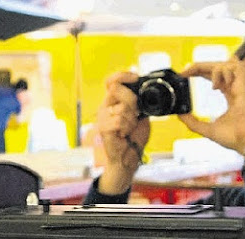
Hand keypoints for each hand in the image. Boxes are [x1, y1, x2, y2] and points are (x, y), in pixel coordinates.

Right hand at [96, 72, 149, 194]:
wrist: (129, 157)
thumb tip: (143, 86)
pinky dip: (127, 128)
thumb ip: (140, 101)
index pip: (111, 80)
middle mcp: (105, 106)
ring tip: (128, 129)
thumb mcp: (141, 115)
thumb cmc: (134, 137)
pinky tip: (124, 134)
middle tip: (136, 115)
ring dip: (131, 120)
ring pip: (121, 108)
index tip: (136, 78)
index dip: (123, 75)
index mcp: (113, 101)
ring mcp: (102, 117)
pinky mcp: (102, 127)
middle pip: (117, 89)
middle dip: (132, 101)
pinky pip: (119, 120)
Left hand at [178, 58, 244, 153]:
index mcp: (230, 95)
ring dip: (212, 70)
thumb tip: (180, 114)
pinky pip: (233, 65)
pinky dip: (221, 72)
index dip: (200, 72)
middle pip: (217, 67)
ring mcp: (242, 83)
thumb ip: (192, 121)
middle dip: (199, 66)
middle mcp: (236, 87)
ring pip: (224, 63)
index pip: (215, 77)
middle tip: (183, 72)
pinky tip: (218, 87)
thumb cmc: (234, 137)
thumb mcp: (207, 128)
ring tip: (212, 88)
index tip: (184, 75)